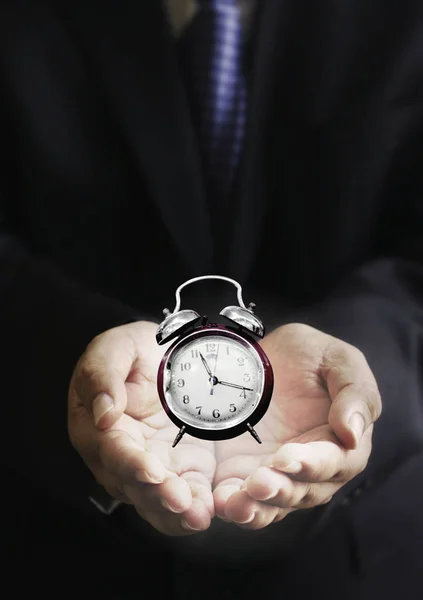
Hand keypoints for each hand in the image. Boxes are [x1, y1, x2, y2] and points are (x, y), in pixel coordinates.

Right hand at [68, 321, 214, 535]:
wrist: (166, 352)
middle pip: (134, 484)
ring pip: (155, 499)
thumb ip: (102, 375)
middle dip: (157, 496)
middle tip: (181, 502)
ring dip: (175, 512)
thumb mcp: (115, 348)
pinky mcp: (179, 468)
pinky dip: (192, 510)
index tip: (151, 469)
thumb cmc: (134, 350)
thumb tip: (103, 413)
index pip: (112, 449)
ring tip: (197, 516)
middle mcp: (119, 455)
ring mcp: (151, 465)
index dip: (130, 461)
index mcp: (96, 427)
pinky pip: (182, 496)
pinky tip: (206, 514)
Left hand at [213, 323, 381, 529]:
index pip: (335, 463)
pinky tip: (222, 505)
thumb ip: (355, 393)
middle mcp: (315, 468)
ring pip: (275, 504)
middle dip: (281, 490)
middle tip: (258, 483)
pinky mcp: (249, 476)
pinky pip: (247, 501)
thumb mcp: (339, 360)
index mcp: (343, 442)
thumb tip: (353, 435)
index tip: (287, 458)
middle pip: (304, 491)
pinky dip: (236, 507)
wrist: (268, 356)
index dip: (312, 464)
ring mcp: (281, 475)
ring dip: (257, 507)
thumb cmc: (312, 356)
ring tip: (236, 503)